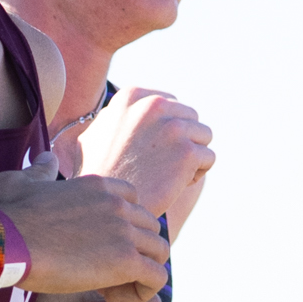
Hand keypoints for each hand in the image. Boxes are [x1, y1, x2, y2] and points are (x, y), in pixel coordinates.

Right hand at [0, 154, 167, 301]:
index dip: (122, 225)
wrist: (2, 243)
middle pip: (150, 228)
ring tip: (109, 289)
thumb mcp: (19, 181)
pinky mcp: (125, 261)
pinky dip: (140, 292)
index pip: (134, 201)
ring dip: (139, 273)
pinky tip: (110, 299)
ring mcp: (125, 231)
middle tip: (104, 271)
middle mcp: (118, 204)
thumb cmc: (4, 216)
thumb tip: (46, 158)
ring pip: (159, 253)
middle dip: (134, 250)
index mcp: (98, 185)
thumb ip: (39, 170)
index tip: (99, 245)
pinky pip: (156, 279)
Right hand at [73, 89, 214, 219]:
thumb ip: (116, 117)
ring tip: (167, 173)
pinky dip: (196, 173)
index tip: (150, 147)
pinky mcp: (188, 152)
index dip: (165, 127)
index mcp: (130, 96)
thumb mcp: (94, 134)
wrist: (107, 205)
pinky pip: (208, 158)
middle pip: (189, 117)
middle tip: (160, 163)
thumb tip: (137, 105)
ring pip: (203, 135)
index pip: (169, 103)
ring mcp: (172, 128)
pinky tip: (173, 184)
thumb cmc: (98, 174)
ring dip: (191, 155)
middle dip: (181, 139)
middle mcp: (153, 105)